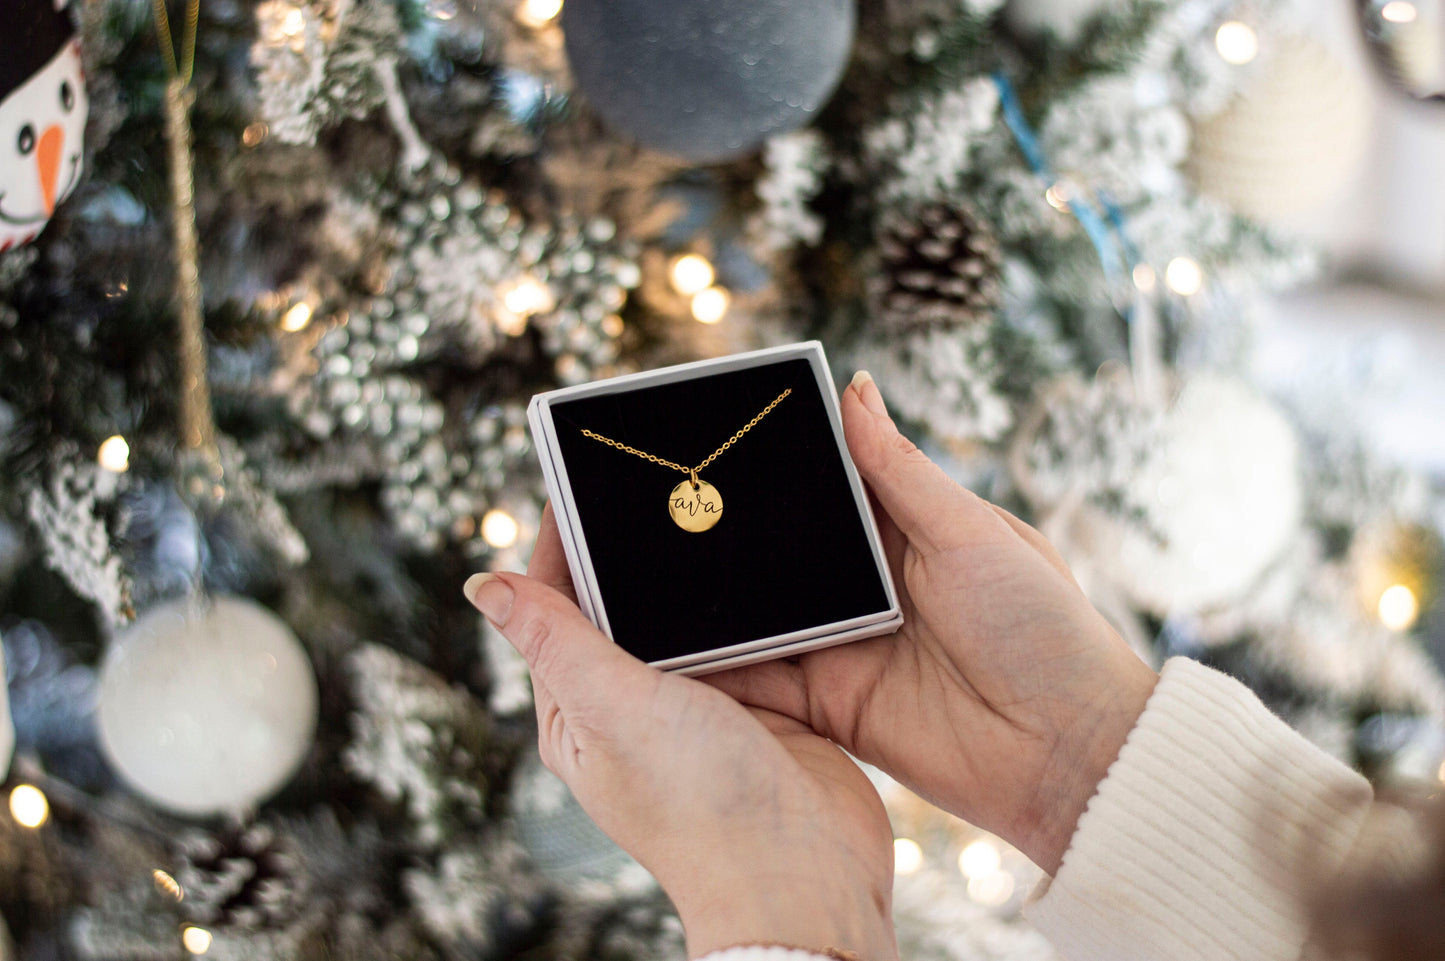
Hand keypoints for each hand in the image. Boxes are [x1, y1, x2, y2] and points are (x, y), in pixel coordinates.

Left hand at [465, 506, 898, 960]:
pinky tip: (760, 553)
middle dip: (631, 543)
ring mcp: (697, 704)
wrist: (805, 876)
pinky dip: (748, 597)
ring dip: (693, 567)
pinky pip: (745, 634)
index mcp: (575, 710)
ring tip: (705, 494)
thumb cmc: (700, 806)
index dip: (563, 539)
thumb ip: (556, 640)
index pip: (555, 603)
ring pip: (687, 615)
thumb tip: (479, 584)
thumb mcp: (615, 708)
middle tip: (652, 471)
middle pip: (621, 603)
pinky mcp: (758, 703)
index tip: (578, 472)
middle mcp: (630, 705)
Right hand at [707, 371, 1157, 873]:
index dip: (772, 464)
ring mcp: (841, 645)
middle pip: (778, 551)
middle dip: (725, 532)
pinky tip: (665, 648)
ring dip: (710, 599)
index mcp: (902, 533)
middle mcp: (864, 586)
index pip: (822, 487)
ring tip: (642, 568)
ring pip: (757, 615)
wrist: (1065, 750)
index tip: (711, 431)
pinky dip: (717, 670)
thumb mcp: (970, 532)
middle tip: (658, 502)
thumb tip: (855, 386)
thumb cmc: (1039, 627)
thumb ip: (898, 469)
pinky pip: (759, 683)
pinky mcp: (828, 704)